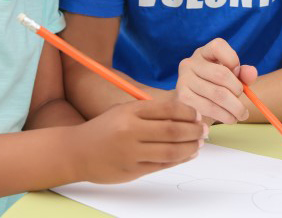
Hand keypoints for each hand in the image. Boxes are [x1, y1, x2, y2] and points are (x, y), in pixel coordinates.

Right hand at [75, 98, 206, 183]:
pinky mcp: (132, 171)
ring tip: (198, 144)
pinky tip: (187, 154)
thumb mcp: (124, 110)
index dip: (188, 112)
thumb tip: (186, 115)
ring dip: (190, 147)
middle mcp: (130, 131)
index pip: (168, 109)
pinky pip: (162, 165)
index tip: (197, 115)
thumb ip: (150, 111)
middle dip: (194, 131)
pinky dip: (179, 160)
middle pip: (173, 131)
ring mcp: (131, 153)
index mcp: (130, 111)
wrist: (77, 151)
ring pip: (171, 151)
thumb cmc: (105, 128)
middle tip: (204, 130)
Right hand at [176, 38, 257, 123]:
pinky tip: (229, 118)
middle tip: (244, 103)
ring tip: (241, 115)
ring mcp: (183, 79)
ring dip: (234, 108)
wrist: (195, 106)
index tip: (239, 76)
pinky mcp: (182, 96)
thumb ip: (244, 74)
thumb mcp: (231, 78)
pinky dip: (223, 115)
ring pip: (217, 94)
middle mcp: (190, 62)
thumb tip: (252, 72)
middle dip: (237, 91)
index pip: (218, 46)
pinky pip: (207, 107)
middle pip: (221, 74)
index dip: (234, 61)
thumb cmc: (216, 87)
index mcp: (203, 52)